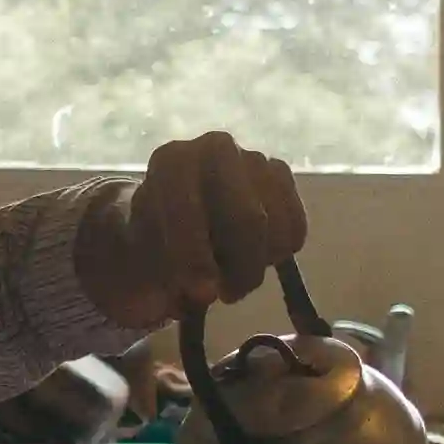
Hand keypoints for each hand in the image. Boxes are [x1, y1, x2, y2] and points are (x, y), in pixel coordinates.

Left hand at [74, 132, 308, 330]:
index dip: (196, 257)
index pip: (189, 208)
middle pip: (248, 218)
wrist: (180, 213)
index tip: (202, 296)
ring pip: (276, 227)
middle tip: (228, 296)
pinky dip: (279, 254)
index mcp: (172, 161)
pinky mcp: (281, 175)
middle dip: (241, 268)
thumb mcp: (148, 254)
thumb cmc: (160, 235)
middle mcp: (216, 148)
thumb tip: (198, 296)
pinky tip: (254, 256)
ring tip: (234, 279)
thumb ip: (168, 273)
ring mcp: (254, 158)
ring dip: (258, 266)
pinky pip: (295, 227)